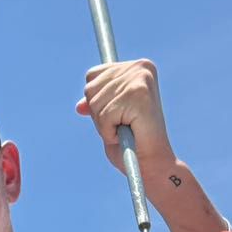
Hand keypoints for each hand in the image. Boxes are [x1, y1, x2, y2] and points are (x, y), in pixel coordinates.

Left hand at [76, 59, 174, 180]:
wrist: (152, 165)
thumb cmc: (132, 145)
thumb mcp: (108, 120)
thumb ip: (96, 106)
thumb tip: (79, 106)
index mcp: (137, 66)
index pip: (92, 76)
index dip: (97, 103)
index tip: (118, 116)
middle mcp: (140, 67)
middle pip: (90, 89)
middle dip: (100, 115)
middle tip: (123, 126)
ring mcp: (140, 79)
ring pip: (95, 103)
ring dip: (104, 125)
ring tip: (125, 130)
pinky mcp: (138, 94)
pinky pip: (104, 115)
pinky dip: (109, 132)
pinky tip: (127, 135)